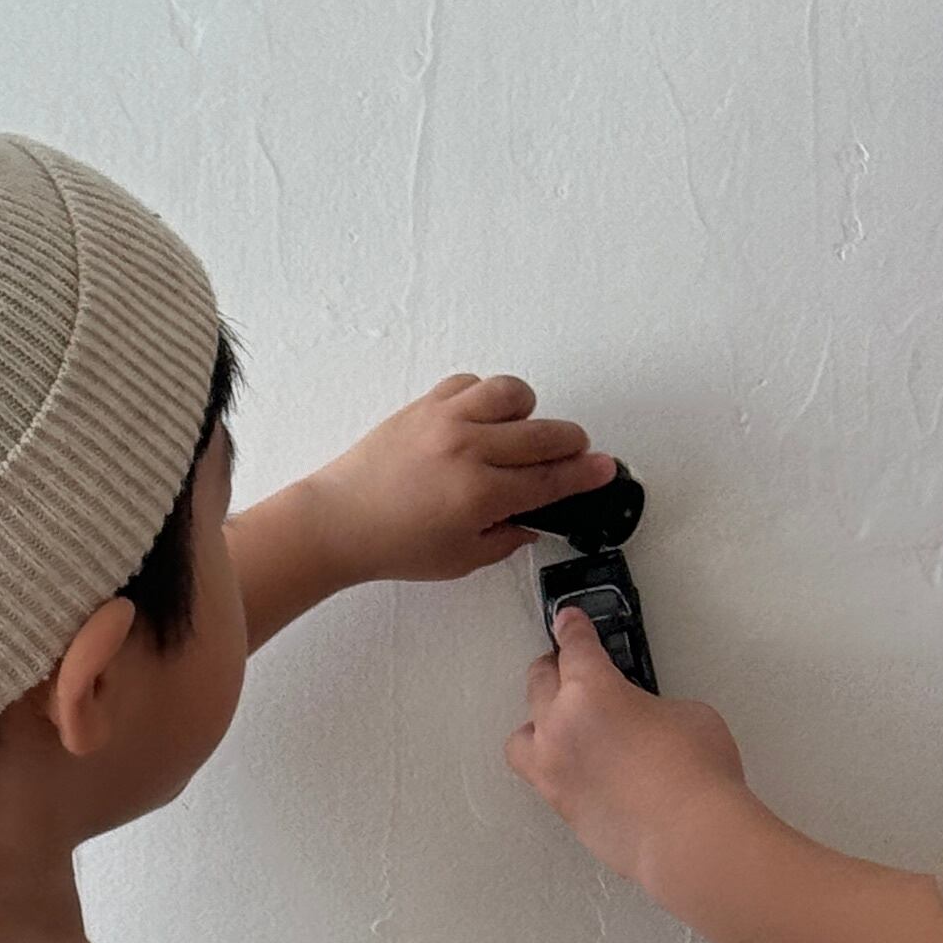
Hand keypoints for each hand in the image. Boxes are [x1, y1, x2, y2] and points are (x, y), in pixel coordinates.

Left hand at [295, 374, 611, 590]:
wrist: (338, 521)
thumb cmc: (391, 543)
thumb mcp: (462, 559)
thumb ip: (507, 538)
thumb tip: (535, 520)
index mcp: (479, 494)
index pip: (550, 479)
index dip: (585, 474)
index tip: (605, 469)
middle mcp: (466, 449)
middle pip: (543, 434)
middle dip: (570, 444)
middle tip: (573, 454)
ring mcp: (445, 420)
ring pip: (512, 393)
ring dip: (529, 412)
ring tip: (522, 434)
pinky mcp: (424, 405)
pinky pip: (471, 384)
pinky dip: (486, 397)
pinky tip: (483, 421)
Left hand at [506, 597, 746, 888]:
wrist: (690, 839)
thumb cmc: (696, 772)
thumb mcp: (687, 713)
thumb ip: (651, 706)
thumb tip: (643, 720)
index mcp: (590, 690)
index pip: (574, 648)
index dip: (572, 628)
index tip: (567, 620)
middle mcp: (560, 727)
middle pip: (540, 682)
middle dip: (555, 668)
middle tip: (568, 665)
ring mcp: (553, 771)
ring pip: (522, 734)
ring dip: (539, 720)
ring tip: (560, 722)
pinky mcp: (561, 807)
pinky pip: (541, 774)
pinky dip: (553, 762)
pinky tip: (576, 765)